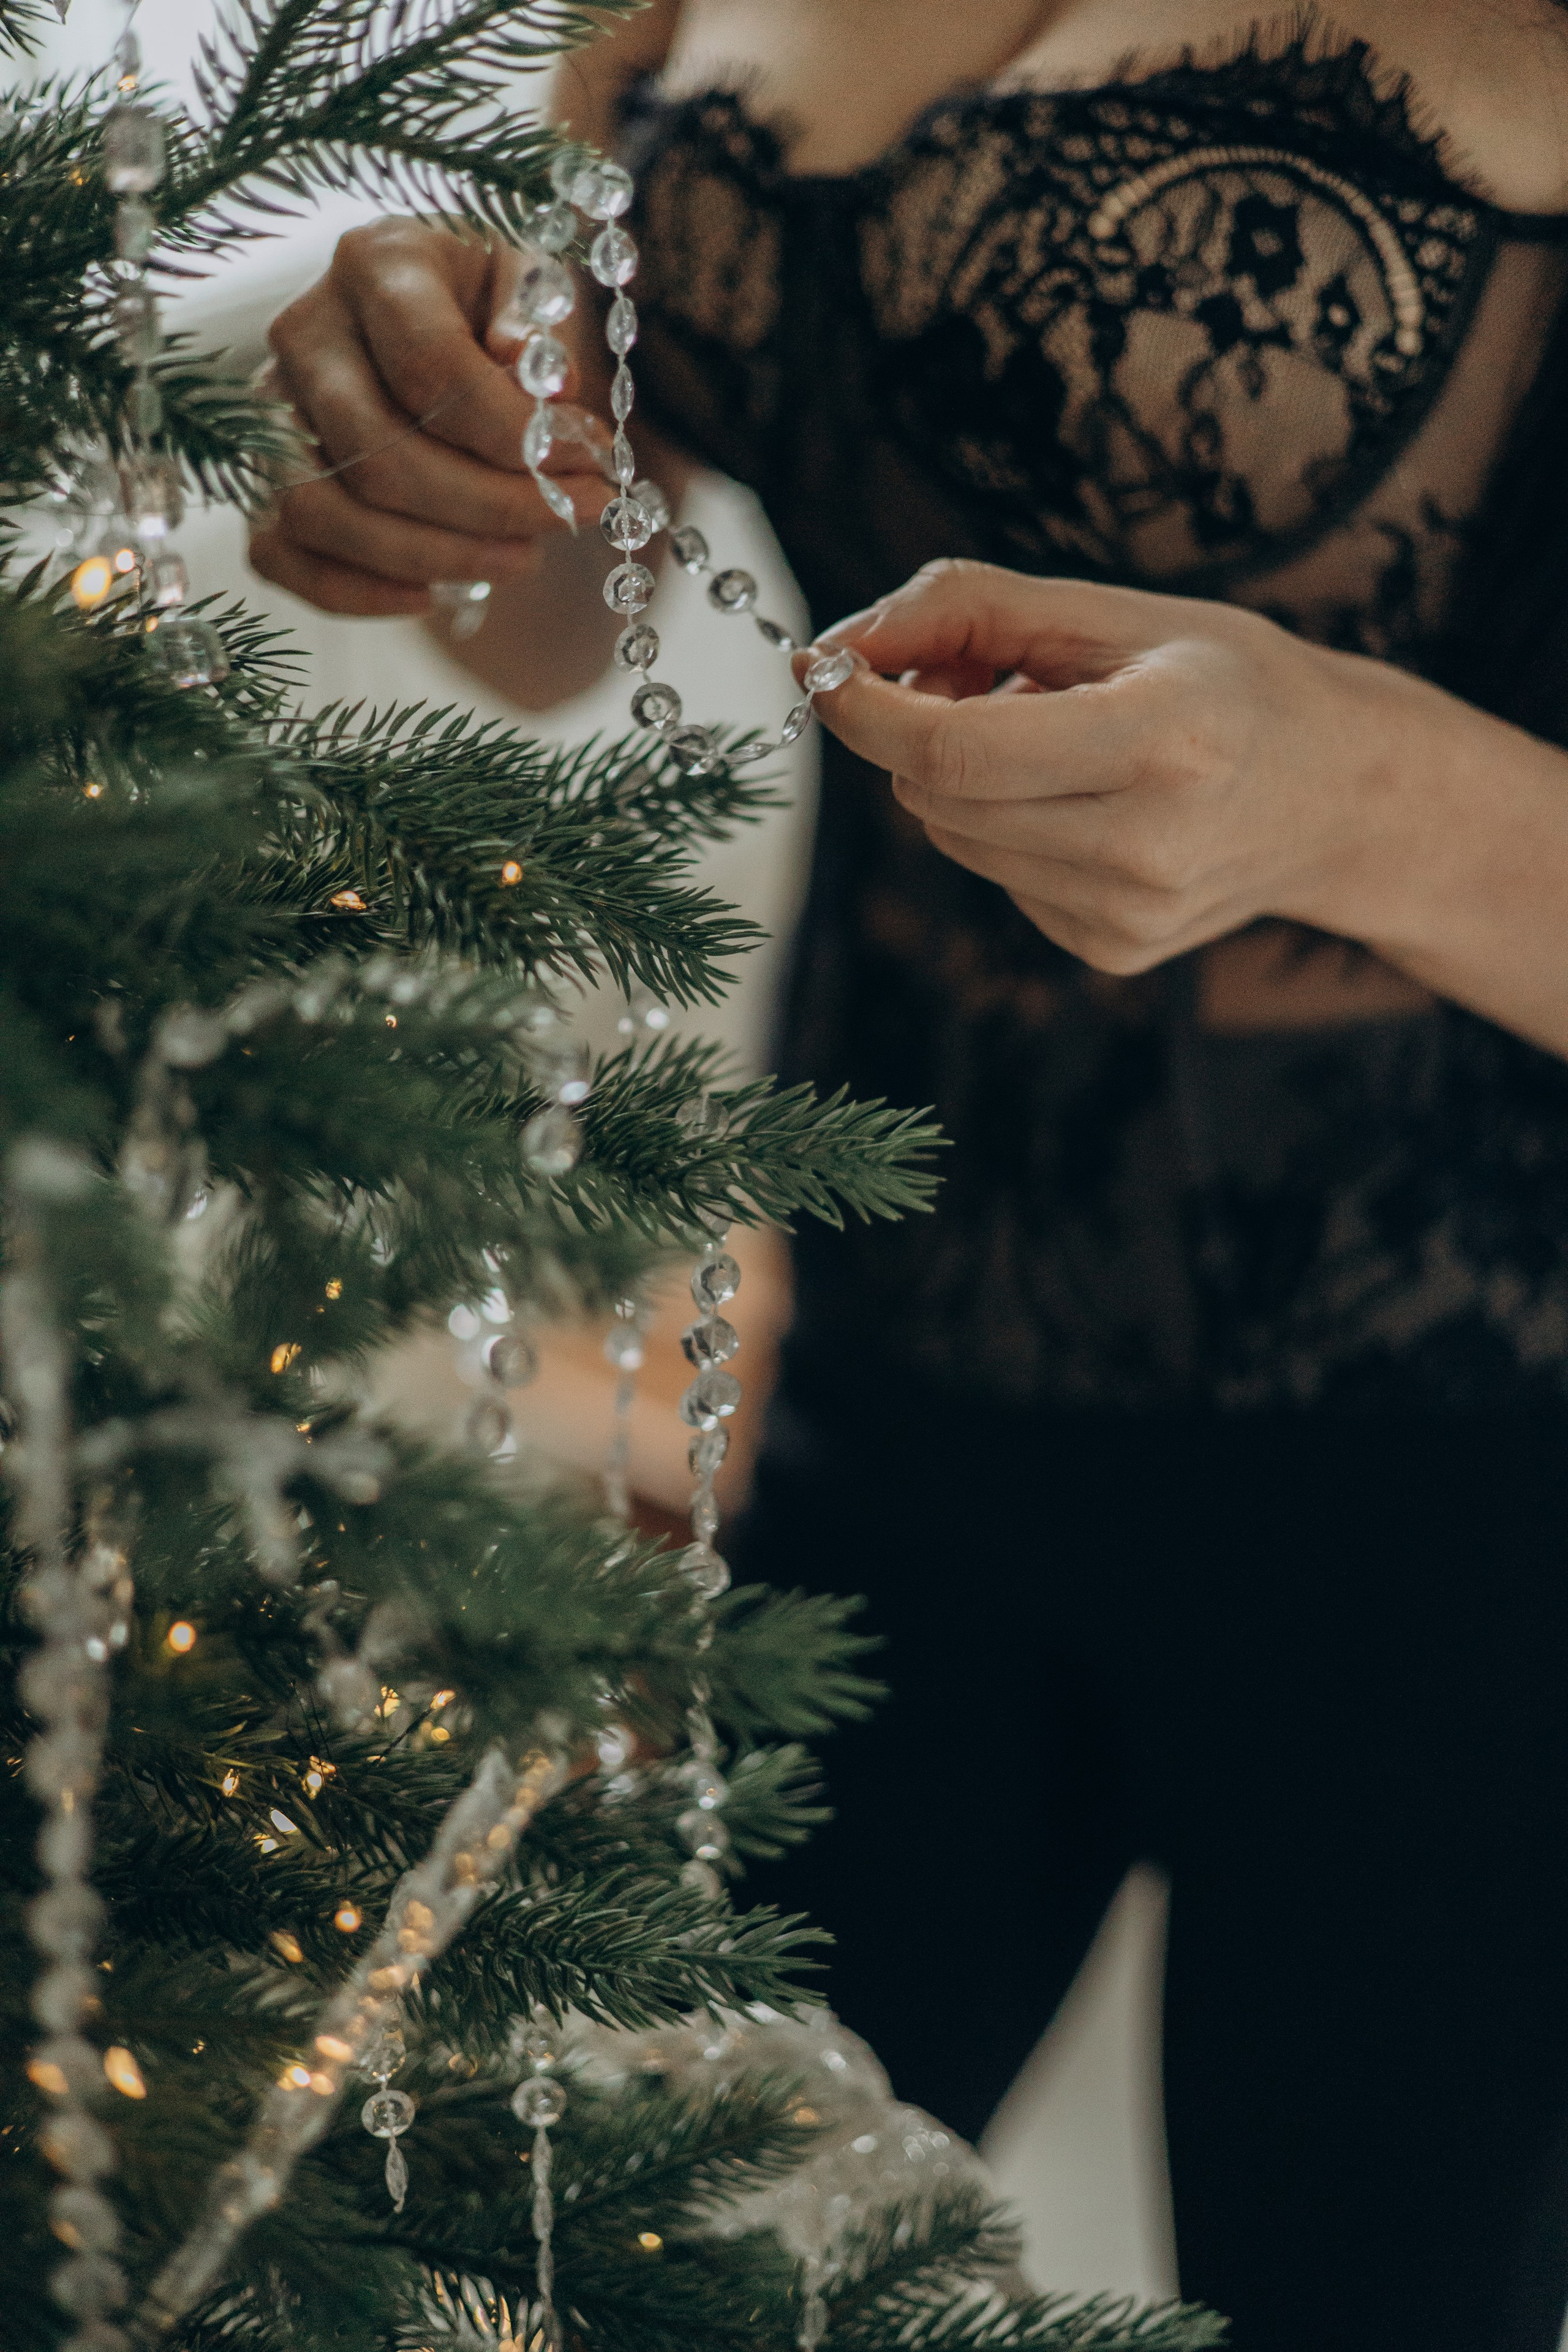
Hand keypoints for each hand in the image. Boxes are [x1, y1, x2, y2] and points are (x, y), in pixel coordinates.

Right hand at [250, 218, 612, 616]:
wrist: (424, 312)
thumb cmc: (485, 300)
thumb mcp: (529, 284)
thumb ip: (540, 328)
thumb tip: (550, 386)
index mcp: (375, 264)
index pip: (432, 368)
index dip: (512, 436)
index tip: (587, 465)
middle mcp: (304, 331)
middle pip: (380, 455)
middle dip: (490, 508)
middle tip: (570, 520)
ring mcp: (269, 410)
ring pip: (325, 513)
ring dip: (434, 557)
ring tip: (522, 559)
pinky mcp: (255, 475)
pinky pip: (281, 554)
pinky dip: (356, 592)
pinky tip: (431, 596)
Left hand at [803, 558, 1431, 973]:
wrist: (1341, 797)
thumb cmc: (1228, 683)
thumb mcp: (1118, 612)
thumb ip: (971, 608)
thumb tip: (837, 643)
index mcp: (1163, 744)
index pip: (955, 753)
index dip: (867, 712)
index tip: (822, 669)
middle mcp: (1146, 847)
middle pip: (938, 797)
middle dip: (918, 731)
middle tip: (977, 678)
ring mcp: (1128, 916)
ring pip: (953, 839)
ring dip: (963, 781)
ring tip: (1052, 737)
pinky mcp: (1112, 951)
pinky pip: (996, 877)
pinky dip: (1008, 827)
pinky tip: (1086, 802)